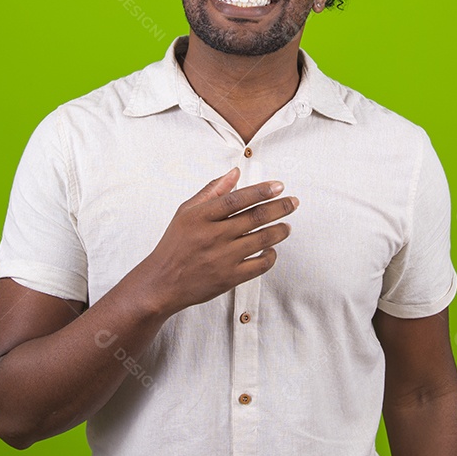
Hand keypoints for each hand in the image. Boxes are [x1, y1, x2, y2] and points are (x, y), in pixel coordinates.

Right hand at [138, 167, 297, 315]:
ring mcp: (223, 258)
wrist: (163, 282)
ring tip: (287, 226)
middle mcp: (214, 236)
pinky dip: (270, 256)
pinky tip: (272, 250)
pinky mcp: (229, 278)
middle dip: (280, 208)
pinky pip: (259, 266)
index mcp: (201, 216)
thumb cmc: (175, 244)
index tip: (278, 186)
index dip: (261, 191)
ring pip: (262, 240)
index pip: (238, 198)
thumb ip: (212, 191)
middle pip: (255, 217)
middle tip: (293, 202)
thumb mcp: (186, 211)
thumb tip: (235, 173)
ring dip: (279, 231)